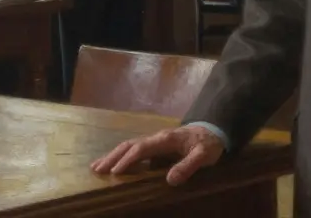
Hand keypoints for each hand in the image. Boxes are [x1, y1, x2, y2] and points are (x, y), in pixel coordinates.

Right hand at [90, 125, 222, 185]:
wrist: (214, 129)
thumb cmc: (209, 143)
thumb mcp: (204, 156)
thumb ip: (188, 166)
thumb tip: (169, 180)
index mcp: (165, 139)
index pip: (141, 149)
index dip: (127, 160)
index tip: (114, 172)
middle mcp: (157, 138)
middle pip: (130, 145)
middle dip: (112, 157)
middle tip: (96, 169)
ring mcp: (156, 140)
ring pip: (130, 146)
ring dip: (113, 155)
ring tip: (97, 166)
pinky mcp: (157, 145)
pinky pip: (135, 150)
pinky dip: (122, 156)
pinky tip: (116, 164)